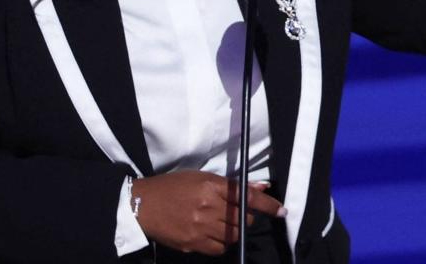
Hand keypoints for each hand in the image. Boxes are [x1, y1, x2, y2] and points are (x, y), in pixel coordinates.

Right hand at [131, 171, 284, 254]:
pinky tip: (212, 233)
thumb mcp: (201, 178)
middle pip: (243, 218)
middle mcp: (208, 206)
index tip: (282, 210)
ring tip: (221, 222)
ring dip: (234, 230)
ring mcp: (200, 227)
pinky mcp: (193, 244)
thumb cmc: (172, 187)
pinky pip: (220, 248)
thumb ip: (232, 185)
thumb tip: (262, 186)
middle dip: (245, 216)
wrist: (143, 205)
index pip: (247, 196)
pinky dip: (222, 242)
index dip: (268, 205)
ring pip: (234, 235)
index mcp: (210, 185)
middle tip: (234, 212)